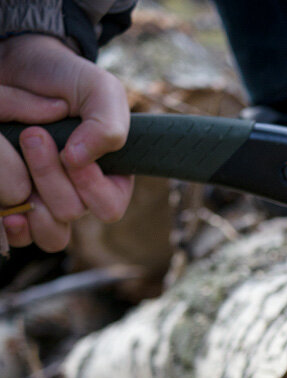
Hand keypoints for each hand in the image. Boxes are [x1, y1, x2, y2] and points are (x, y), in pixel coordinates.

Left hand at [0, 34, 132, 251]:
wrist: (18, 67)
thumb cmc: (64, 80)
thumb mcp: (99, 90)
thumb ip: (107, 124)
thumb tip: (80, 159)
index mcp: (109, 179)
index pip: (108, 208)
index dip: (90, 186)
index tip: (70, 152)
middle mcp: (78, 196)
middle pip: (71, 214)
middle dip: (50, 175)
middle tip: (33, 135)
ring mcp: (44, 203)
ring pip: (46, 231)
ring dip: (28, 194)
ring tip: (17, 152)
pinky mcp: (12, 204)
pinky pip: (18, 234)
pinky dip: (10, 222)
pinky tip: (5, 203)